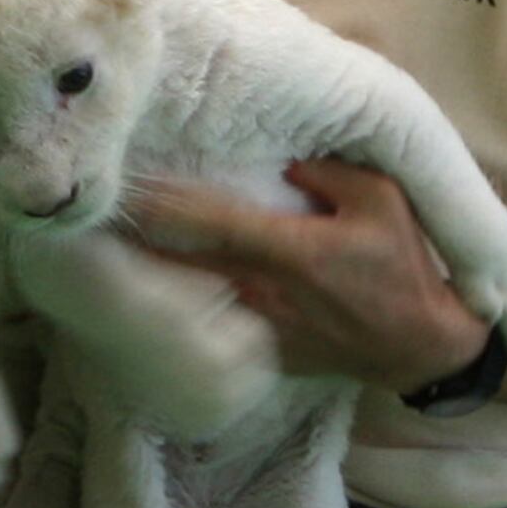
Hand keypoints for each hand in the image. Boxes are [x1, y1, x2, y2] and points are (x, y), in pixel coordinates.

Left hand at [127, 158, 492, 397]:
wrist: (419, 345)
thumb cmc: (403, 267)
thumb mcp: (383, 200)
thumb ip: (330, 172)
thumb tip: (284, 161)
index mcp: (292, 250)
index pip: (211, 222)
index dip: (164, 204)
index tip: (123, 185)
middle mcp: (264, 290)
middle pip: (183, 260)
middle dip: (137, 237)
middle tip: (86, 212)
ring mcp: (259, 324)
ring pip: (189, 293)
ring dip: (147, 269)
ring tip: (100, 245)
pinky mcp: (262, 347)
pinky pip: (210, 319)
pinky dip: (175, 302)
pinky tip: (140, 287)